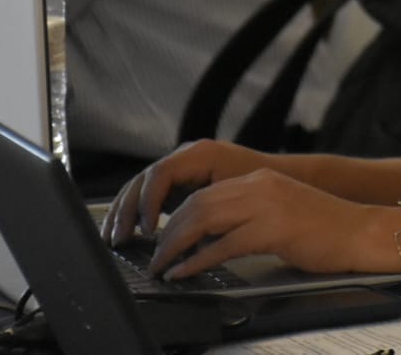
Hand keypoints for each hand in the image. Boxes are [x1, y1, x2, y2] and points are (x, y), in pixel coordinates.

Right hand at [101, 139, 272, 246]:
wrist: (286, 177)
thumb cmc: (265, 187)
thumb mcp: (236, 200)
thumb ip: (207, 217)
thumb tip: (183, 247)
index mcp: (201, 154)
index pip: (161, 174)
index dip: (149, 202)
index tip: (146, 230)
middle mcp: (188, 156)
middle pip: (144, 179)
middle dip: (126, 210)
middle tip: (117, 239)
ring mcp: (183, 166)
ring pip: (143, 186)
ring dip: (125, 212)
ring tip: (114, 238)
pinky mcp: (183, 180)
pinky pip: (154, 192)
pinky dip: (139, 211)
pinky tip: (131, 231)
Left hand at [141, 168, 377, 277]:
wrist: (362, 232)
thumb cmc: (327, 230)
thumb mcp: (281, 212)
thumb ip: (248, 217)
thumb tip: (210, 239)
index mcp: (261, 181)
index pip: (205, 193)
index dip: (177, 217)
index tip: (163, 239)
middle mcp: (261, 186)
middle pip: (198, 203)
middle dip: (169, 233)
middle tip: (155, 257)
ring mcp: (268, 205)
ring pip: (204, 219)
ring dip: (176, 246)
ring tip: (162, 266)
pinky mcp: (275, 228)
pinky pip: (224, 245)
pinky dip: (198, 260)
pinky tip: (186, 272)